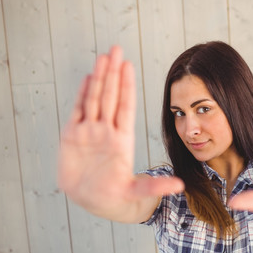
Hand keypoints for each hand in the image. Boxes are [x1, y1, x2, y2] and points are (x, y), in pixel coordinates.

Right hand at [58, 46, 182, 222]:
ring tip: (102, 57)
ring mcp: (89, 132)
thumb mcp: (138, 192)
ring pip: (94, 99)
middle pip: (110, 96)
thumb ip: (155, 187)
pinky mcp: (72, 137)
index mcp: (122, 139)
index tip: (128, 66)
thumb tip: (181, 186)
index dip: (126, 86)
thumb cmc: (117, 197)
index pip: (125, 106)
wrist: (95, 202)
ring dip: (98, 78)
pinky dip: (81, 94)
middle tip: (115, 49)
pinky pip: (77, 111)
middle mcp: (106, 131)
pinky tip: (87, 78)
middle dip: (112, 73)